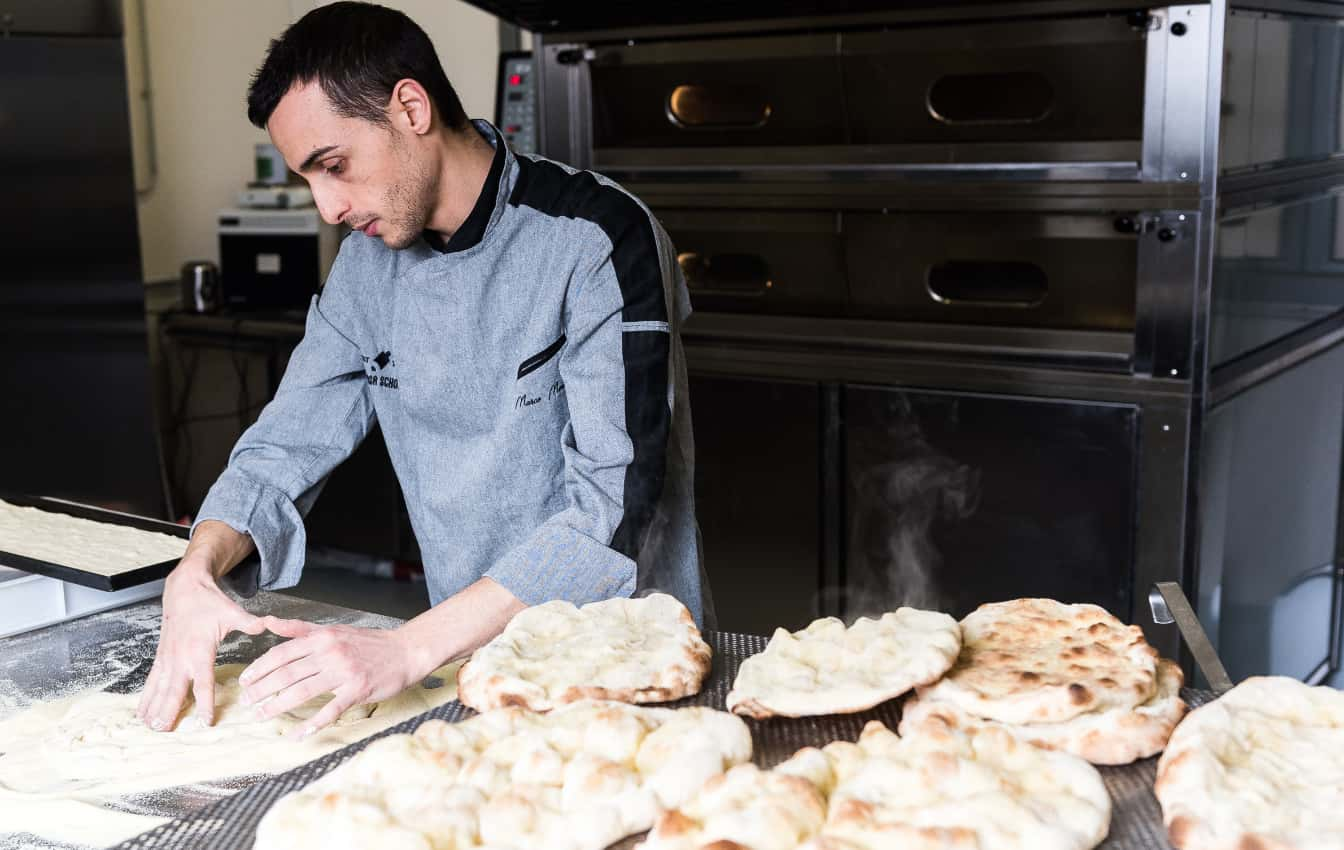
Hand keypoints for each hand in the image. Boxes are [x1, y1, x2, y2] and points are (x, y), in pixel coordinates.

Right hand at [137, 557, 265, 730]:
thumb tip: (266, 624)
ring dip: (153, 708)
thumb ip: (248, 622)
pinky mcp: (161, 657)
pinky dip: (145, 697)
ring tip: (150, 728)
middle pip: (174, 690)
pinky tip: (141, 713)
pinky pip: (151, 681)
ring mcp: (168, 659)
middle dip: (169, 711)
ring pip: (158, 688)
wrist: (184, 590)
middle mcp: (180, 658)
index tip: (205, 721)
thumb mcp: (231, 612)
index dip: (204, 703)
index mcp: (200, 651)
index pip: (203, 683)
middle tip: (164, 731)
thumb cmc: (208, 603)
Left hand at [237, 617, 426, 738]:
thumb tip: (269, 621)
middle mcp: (331, 653)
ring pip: (303, 691)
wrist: (405, 651)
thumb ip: (299, 628)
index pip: (282, 653)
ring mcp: (344, 672)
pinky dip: (312, 724)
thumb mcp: (333, 629)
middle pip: (287, 673)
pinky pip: (330, 710)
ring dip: (278, 706)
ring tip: (262, 715)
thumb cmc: (369, 643)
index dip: (259, 668)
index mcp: (323, 637)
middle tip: (247, 702)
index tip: (244, 681)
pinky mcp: (358, 690)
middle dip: (262, 689)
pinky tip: (298, 734)